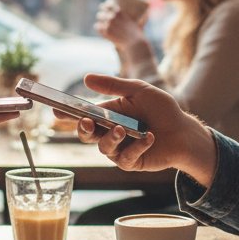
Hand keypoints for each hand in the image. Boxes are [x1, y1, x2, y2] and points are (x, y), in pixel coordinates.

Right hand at [71, 73, 216, 183]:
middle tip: (86, 123)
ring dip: (111, 138)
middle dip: (82, 129)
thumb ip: (113, 85)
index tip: (55, 110)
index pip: (82, 113)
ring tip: (122, 130)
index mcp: (108, 114)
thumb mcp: (138, 90)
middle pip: (86, 134)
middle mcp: (109, 132)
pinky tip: (149, 138)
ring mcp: (119, 149)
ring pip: (103, 148)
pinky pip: (124, 158)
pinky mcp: (131, 162)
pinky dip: (136, 148)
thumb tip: (87, 77)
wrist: (184, 131)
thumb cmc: (162, 109)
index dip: (67, 113)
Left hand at [94, 1, 146, 48]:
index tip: (107, 6)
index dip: (107, 4)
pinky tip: (99, 28)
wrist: (134, 43)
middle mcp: (112, 15)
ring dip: (100, 18)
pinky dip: (98, 27)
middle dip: (103, 10)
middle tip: (104, 14)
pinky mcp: (105, 31)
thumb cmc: (138, 33)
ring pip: (99, 16)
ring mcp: (108, 23)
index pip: (109, 3)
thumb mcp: (137, 23)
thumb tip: (145, 11)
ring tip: (101, 21)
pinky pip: (97, 26)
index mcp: (119, 11)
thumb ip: (138, 18)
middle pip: (102, 8)